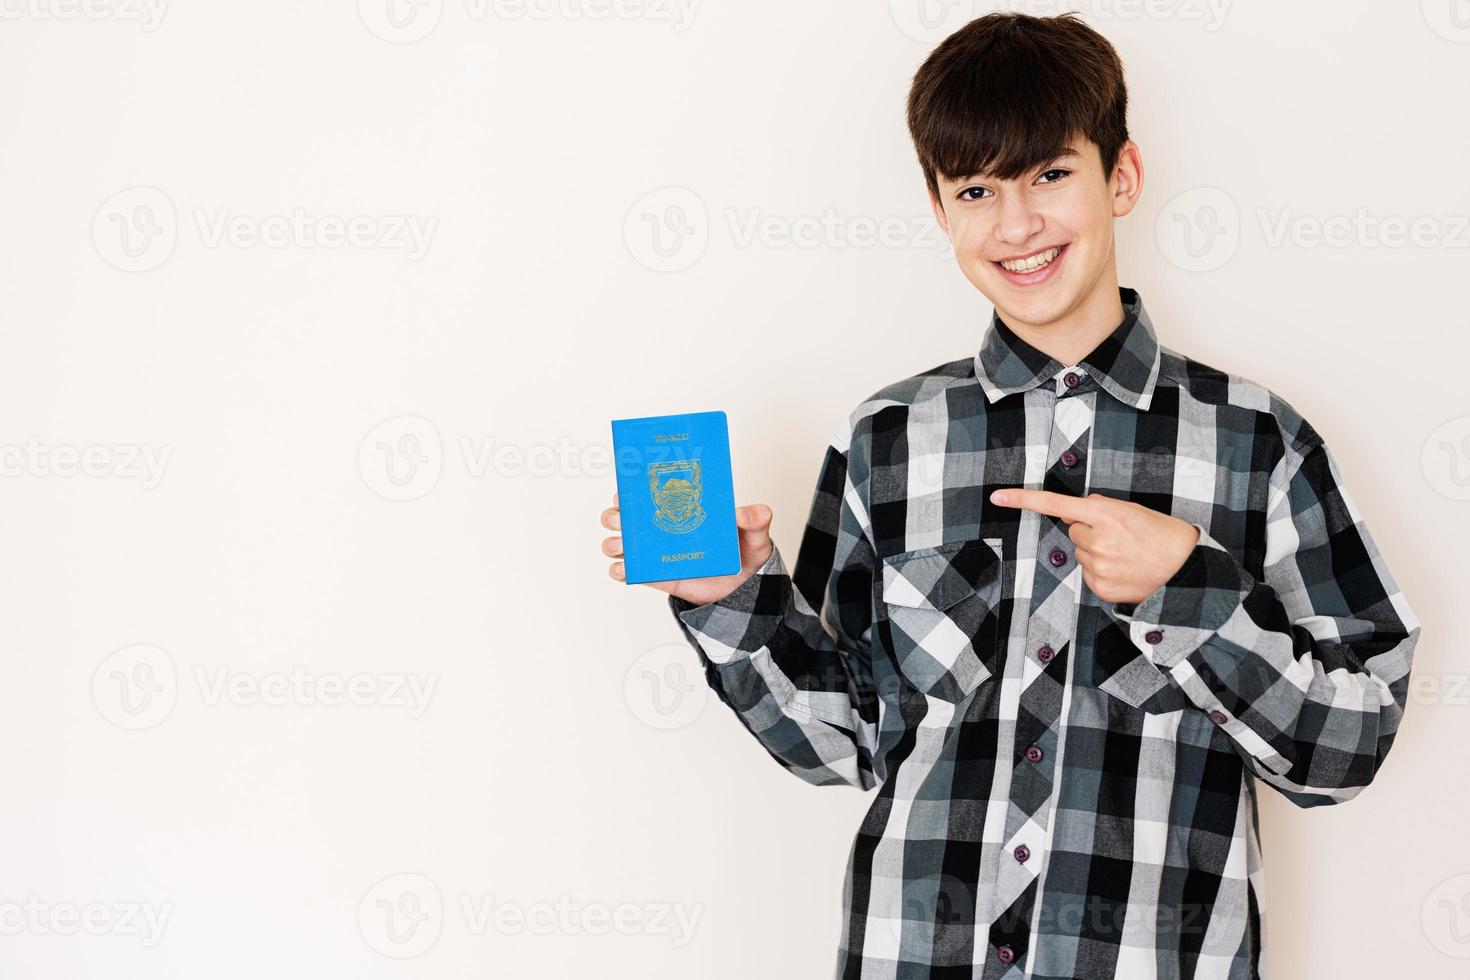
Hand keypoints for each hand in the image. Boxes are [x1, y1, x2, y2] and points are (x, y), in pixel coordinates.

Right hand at [601, 491, 775, 605]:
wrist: (743, 589)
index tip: (626, 489)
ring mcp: (657, 553)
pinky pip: (632, 573)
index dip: (632, 489)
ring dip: (614, 542)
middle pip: (626, 517)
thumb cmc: (745, 553)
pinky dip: (620, 571)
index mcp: (680, 507)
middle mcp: (662, 528)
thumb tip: (744, 513)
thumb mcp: (755, 533)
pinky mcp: (657, 577)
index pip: (650, 493)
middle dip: (615, 515)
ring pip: (622, 544)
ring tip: (620, 545)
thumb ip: (756, 519)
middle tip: (620, 517)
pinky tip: (622, 569)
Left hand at [988, 488, 1199, 604]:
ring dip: (1097, 553)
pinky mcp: (1099, 588)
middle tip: (1121, 538)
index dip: (1023, 500)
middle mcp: (1097, 540)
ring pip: (1081, 554)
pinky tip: (1124, 571)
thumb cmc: (1162, 536)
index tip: (997, 497)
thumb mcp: (1133, 510)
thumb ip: (1101, 507)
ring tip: (1127, 555)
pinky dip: (1102, 572)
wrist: (1187, 571)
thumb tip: (1075, 508)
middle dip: (1090, 532)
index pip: (1056, 504)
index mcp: (1106, 515)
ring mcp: (1097, 567)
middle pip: (1073, 530)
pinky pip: (1088, 574)